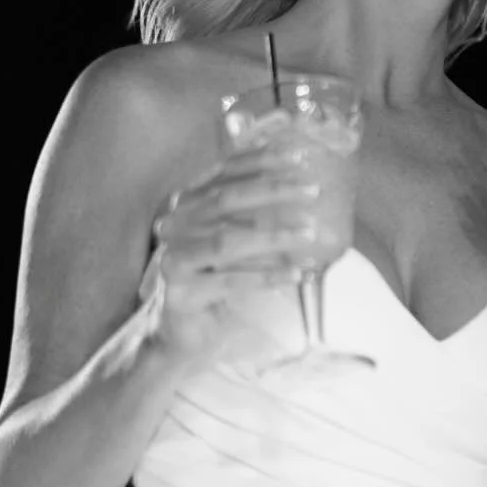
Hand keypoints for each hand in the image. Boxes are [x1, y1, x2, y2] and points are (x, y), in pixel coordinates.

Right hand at [142, 148, 310, 365]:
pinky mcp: (181, 293)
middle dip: (273, 191)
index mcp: (183, 203)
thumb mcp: (225, 236)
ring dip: (275, 235)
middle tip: (314, 190)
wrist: (176, 330)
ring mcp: (173, 259)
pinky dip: (267, 277)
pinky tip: (297, 275)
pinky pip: (231, 281)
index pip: (223, 172)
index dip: (261, 160)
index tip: (299, 156)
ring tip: (310, 232)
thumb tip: (294, 180)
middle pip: (226, 200)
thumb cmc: (210, 277)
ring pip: (229, 241)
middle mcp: (173, 226)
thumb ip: (246, 210)